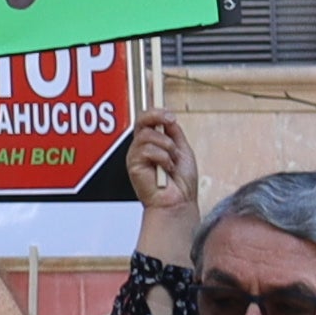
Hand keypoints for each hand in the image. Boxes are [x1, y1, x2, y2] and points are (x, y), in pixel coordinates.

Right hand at [125, 114, 201, 266]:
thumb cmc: (181, 183)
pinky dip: (163, 158)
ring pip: (147, 135)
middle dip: (156, 116)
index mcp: (152, 144)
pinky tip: (166, 170)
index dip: (156, 112)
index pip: (147, 120)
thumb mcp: (182, 151)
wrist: (179, 202)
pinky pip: (148, 150)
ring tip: (171, 161)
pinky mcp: (133, 165)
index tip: (170, 114)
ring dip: (166, 146)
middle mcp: (141, 148)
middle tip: (170, 121)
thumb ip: (174, 134)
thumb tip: (168, 118)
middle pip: (141, 120)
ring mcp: (136, 156)